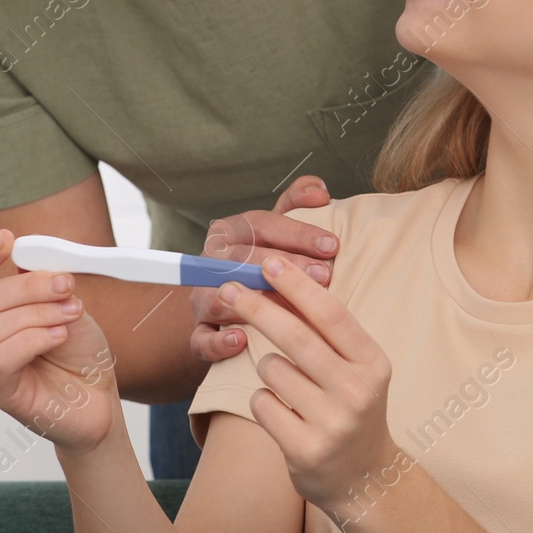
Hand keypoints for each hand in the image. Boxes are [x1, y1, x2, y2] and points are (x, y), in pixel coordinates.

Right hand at [0, 229, 120, 455]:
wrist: (97, 397)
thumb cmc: (78, 352)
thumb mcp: (65, 302)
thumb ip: (44, 278)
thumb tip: (31, 254)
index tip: (7, 238)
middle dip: (30, 285)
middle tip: (66, 284)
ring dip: (40, 313)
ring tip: (72, 315)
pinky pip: (3, 356)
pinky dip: (35, 339)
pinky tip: (59, 336)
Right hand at [190, 175, 339, 361]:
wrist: (230, 304)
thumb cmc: (264, 260)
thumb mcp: (279, 229)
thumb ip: (297, 202)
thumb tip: (320, 190)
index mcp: (231, 232)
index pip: (261, 225)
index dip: (297, 233)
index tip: (332, 245)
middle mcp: (211, 263)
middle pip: (243, 259)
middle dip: (286, 267)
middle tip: (324, 275)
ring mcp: (202, 298)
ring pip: (218, 298)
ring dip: (253, 303)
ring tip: (288, 308)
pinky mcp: (199, 333)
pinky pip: (201, 339)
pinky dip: (218, 341)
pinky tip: (242, 340)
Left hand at [217, 255, 400, 514]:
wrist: (366, 478)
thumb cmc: (350, 407)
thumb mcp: (355, 367)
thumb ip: (326, 332)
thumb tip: (282, 283)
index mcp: (371, 362)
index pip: (331, 314)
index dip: (297, 285)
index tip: (270, 262)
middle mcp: (357, 391)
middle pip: (296, 337)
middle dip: (258, 307)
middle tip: (230, 287)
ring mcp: (333, 423)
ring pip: (272, 370)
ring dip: (267, 368)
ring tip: (288, 386)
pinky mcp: (305, 449)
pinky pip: (261, 404)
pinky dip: (263, 400)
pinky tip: (283, 414)